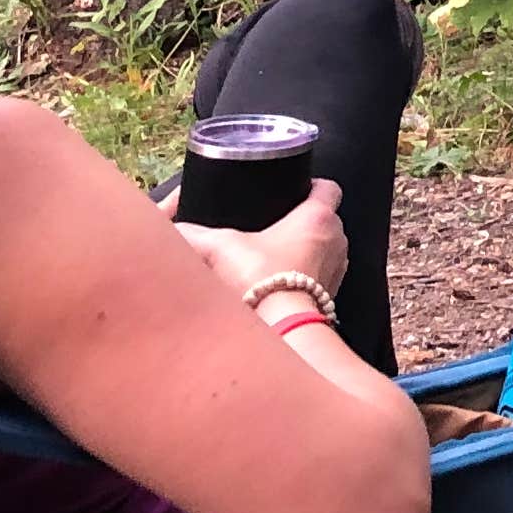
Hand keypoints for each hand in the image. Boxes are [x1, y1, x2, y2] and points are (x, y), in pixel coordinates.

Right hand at [167, 177, 350, 306]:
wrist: (281, 328)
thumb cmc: (261, 281)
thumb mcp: (222, 248)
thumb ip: (196, 233)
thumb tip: (176, 229)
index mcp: (318, 217)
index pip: (329, 187)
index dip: (312, 185)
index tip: (294, 189)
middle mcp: (336, 239)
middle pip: (327, 218)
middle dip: (306, 220)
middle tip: (278, 223)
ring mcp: (337, 269)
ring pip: (327, 248)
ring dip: (309, 249)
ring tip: (280, 253)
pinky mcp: (331, 295)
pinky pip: (323, 276)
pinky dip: (308, 275)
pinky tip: (284, 280)